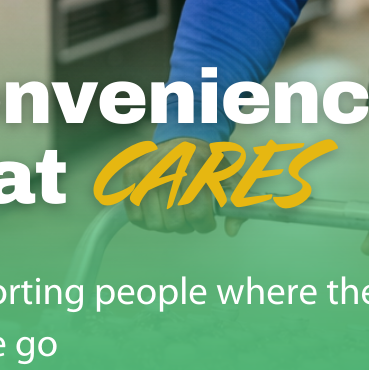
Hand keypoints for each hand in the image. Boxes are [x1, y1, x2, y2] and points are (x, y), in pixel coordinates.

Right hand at [121, 137, 243, 236]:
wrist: (183, 138)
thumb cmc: (207, 162)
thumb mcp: (228, 178)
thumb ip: (237, 204)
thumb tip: (232, 231)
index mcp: (194, 166)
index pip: (196, 213)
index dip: (204, 224)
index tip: (207, 221)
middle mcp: (167, 167)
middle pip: (176, 221)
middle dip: (188, 225)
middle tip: (191, 214)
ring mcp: (145, 171)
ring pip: (156, 223)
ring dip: (168, 225)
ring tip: (177, 212)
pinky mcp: (130, 176)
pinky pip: (135, 216)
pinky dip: (148, 221)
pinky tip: (160, 210)